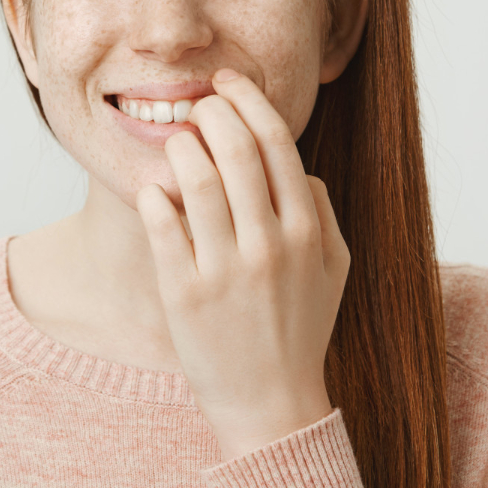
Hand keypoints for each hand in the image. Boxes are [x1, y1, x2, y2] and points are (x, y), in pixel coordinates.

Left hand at [135, 69, 350, 460]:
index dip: (249, 100)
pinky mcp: (185, 294)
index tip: (228, 82)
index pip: (277, 144)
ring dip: (181, 147)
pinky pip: (163, 226)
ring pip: (196, 181)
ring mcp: (225, 270)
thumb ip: (322, 212)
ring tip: (174, 141)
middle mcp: (268, 246)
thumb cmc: (300, 331)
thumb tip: (296, 168)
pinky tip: (154, 189)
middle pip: (236, 151)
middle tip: (196, 103)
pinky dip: (155, 196)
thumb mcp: (333, 270)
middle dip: (212, 111)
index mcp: (306, 232)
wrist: (270, 405)